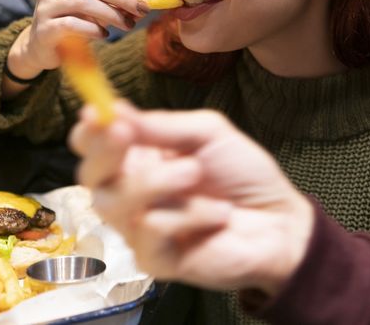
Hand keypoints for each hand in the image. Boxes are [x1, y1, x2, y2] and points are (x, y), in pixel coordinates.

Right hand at [8, 0, 150, 77]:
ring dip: (111, 13)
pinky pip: (72, 24)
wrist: (42, 46)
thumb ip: (113, 1)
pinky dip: (93, 28)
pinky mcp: (44, 29)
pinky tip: (104, 34)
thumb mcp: (92, 7)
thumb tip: (143, 2)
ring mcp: (44, 6)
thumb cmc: (72, 21)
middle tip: (143, 9)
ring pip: (83, 2)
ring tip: (128, 25)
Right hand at [69, 103, 314, 296]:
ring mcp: (138, 230)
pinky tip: (217, 215)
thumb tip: (113, 108)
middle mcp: (130, 193)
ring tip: (195, 173)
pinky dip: (189, 217)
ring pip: (114, 204)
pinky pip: (149, 232)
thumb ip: (160, 125)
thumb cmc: (242, 174)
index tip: (96, 111)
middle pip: (88, 175)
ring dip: (156, 182)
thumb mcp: (207, 133)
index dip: (88, 129)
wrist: (280, 219)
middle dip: (105, 151)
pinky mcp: (155, 261)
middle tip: (126, 133)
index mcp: (138, 158)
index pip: (91, 145)